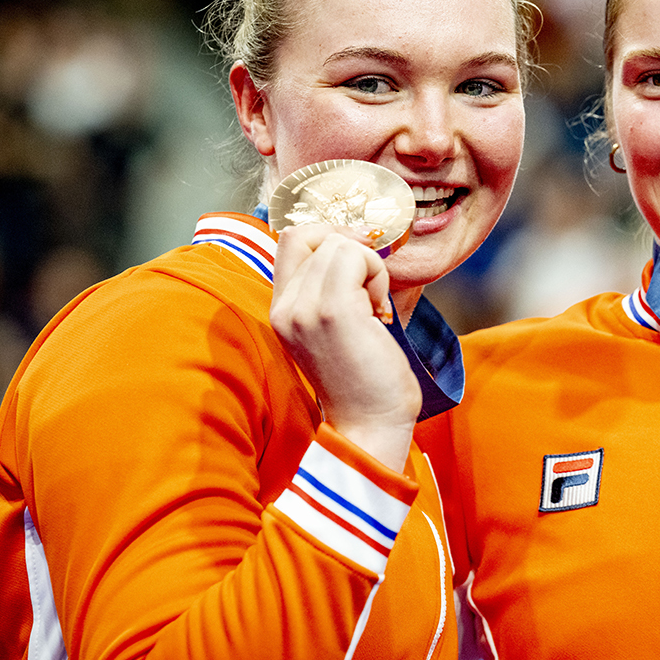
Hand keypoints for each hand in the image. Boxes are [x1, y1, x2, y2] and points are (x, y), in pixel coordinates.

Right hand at [271, 225, 421, 471]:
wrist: (370, 423)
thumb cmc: (363, 377)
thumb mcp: (332, 326)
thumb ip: (326, 287)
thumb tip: (351, 240)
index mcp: (280, 310)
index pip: (290, 240)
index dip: (328, 236)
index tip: (358, 261)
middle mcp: (285, 308)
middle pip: (315, 236)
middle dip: (352, 252)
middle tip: (370, 292)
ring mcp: (305, 308)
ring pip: (340, 244)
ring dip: (369, 267)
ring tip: (373, 308)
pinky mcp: (333, 311)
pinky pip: (357, 257)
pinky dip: (377, 273)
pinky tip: (379, 311)